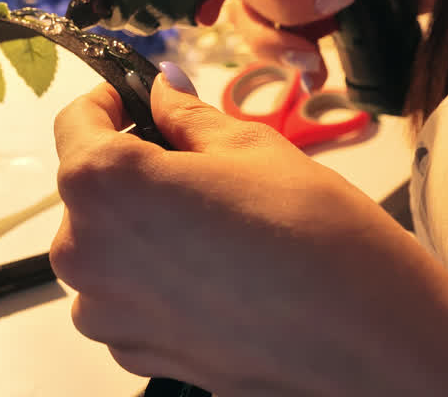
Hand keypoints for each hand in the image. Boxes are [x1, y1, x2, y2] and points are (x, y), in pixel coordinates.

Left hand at [50, 69, 447, 394]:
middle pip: (88, 191)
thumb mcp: (251, 147)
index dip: (105, 103)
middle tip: (196, 166)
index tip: (134, 98)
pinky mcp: (134, 353)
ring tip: (213, 227)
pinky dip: (155, 280)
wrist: (373, 344)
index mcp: (104, 184)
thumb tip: (161, 93)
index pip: (75, 123)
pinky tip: (216, 275)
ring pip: (106, 247)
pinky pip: (125, 298)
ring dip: (142, 229)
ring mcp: (106, 312)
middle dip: (131, 170)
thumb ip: (186, 117)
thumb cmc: (316, 235)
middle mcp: (85, 251)